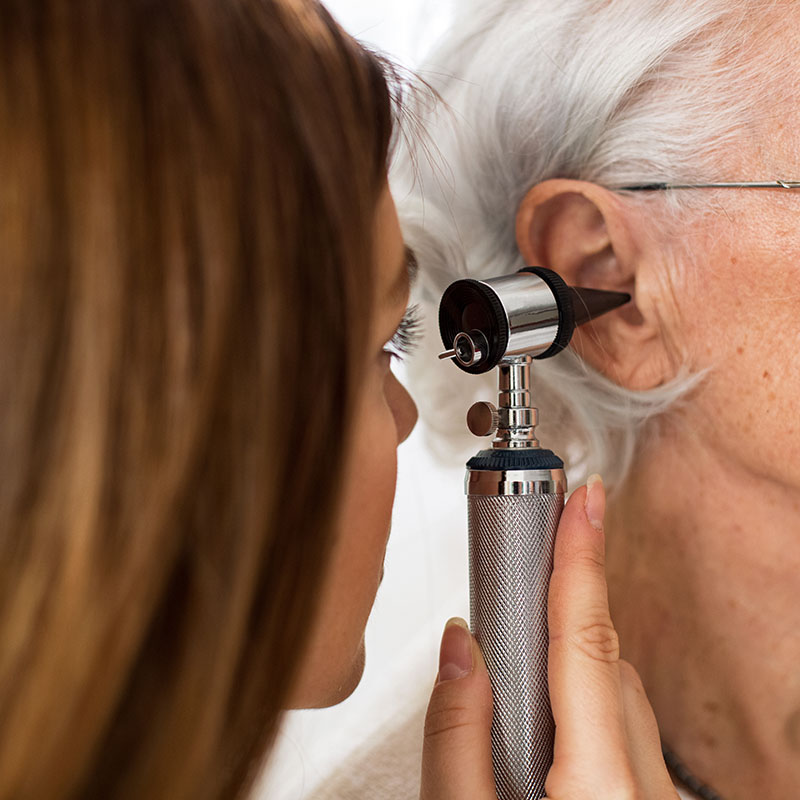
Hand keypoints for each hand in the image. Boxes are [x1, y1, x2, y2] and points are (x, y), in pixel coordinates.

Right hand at [420, 475, 678, 799]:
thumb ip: (455, 736)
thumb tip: (458, 647)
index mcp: (600, 785)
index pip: (586, 640)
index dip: (583, 558)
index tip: (586, 499)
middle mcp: (644, 786)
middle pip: (604, 661)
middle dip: (563, 606)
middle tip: (526, 562)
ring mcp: (656, 797)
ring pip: (618, 693)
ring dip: (570, 659)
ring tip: (515, 659)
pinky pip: (627, 729)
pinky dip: (586, 702)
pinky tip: (544, 715)